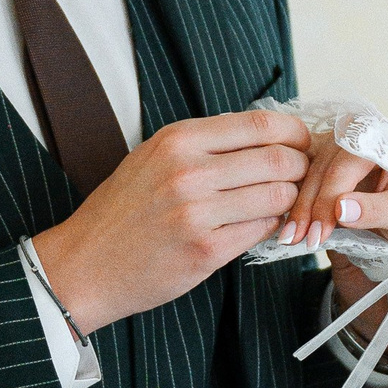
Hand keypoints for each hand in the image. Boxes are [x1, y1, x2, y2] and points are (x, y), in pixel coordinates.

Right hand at [32, 109, 311, 335]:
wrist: (84, 264)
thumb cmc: (123, 211)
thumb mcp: (154, 158)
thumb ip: (205, 145)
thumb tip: (267, 136)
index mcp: (178, 140)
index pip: (261, 123)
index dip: (295, 133)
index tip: (303, 143)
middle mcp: (188, 171)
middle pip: (279, 159)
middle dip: (301, 169)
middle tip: (302, 178)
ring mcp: (197, 212)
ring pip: (278, 196)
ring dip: (289, 201)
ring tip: (280, 205)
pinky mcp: (205, 251)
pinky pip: (261, 230)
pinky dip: (270, 227)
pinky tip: (260, 227)